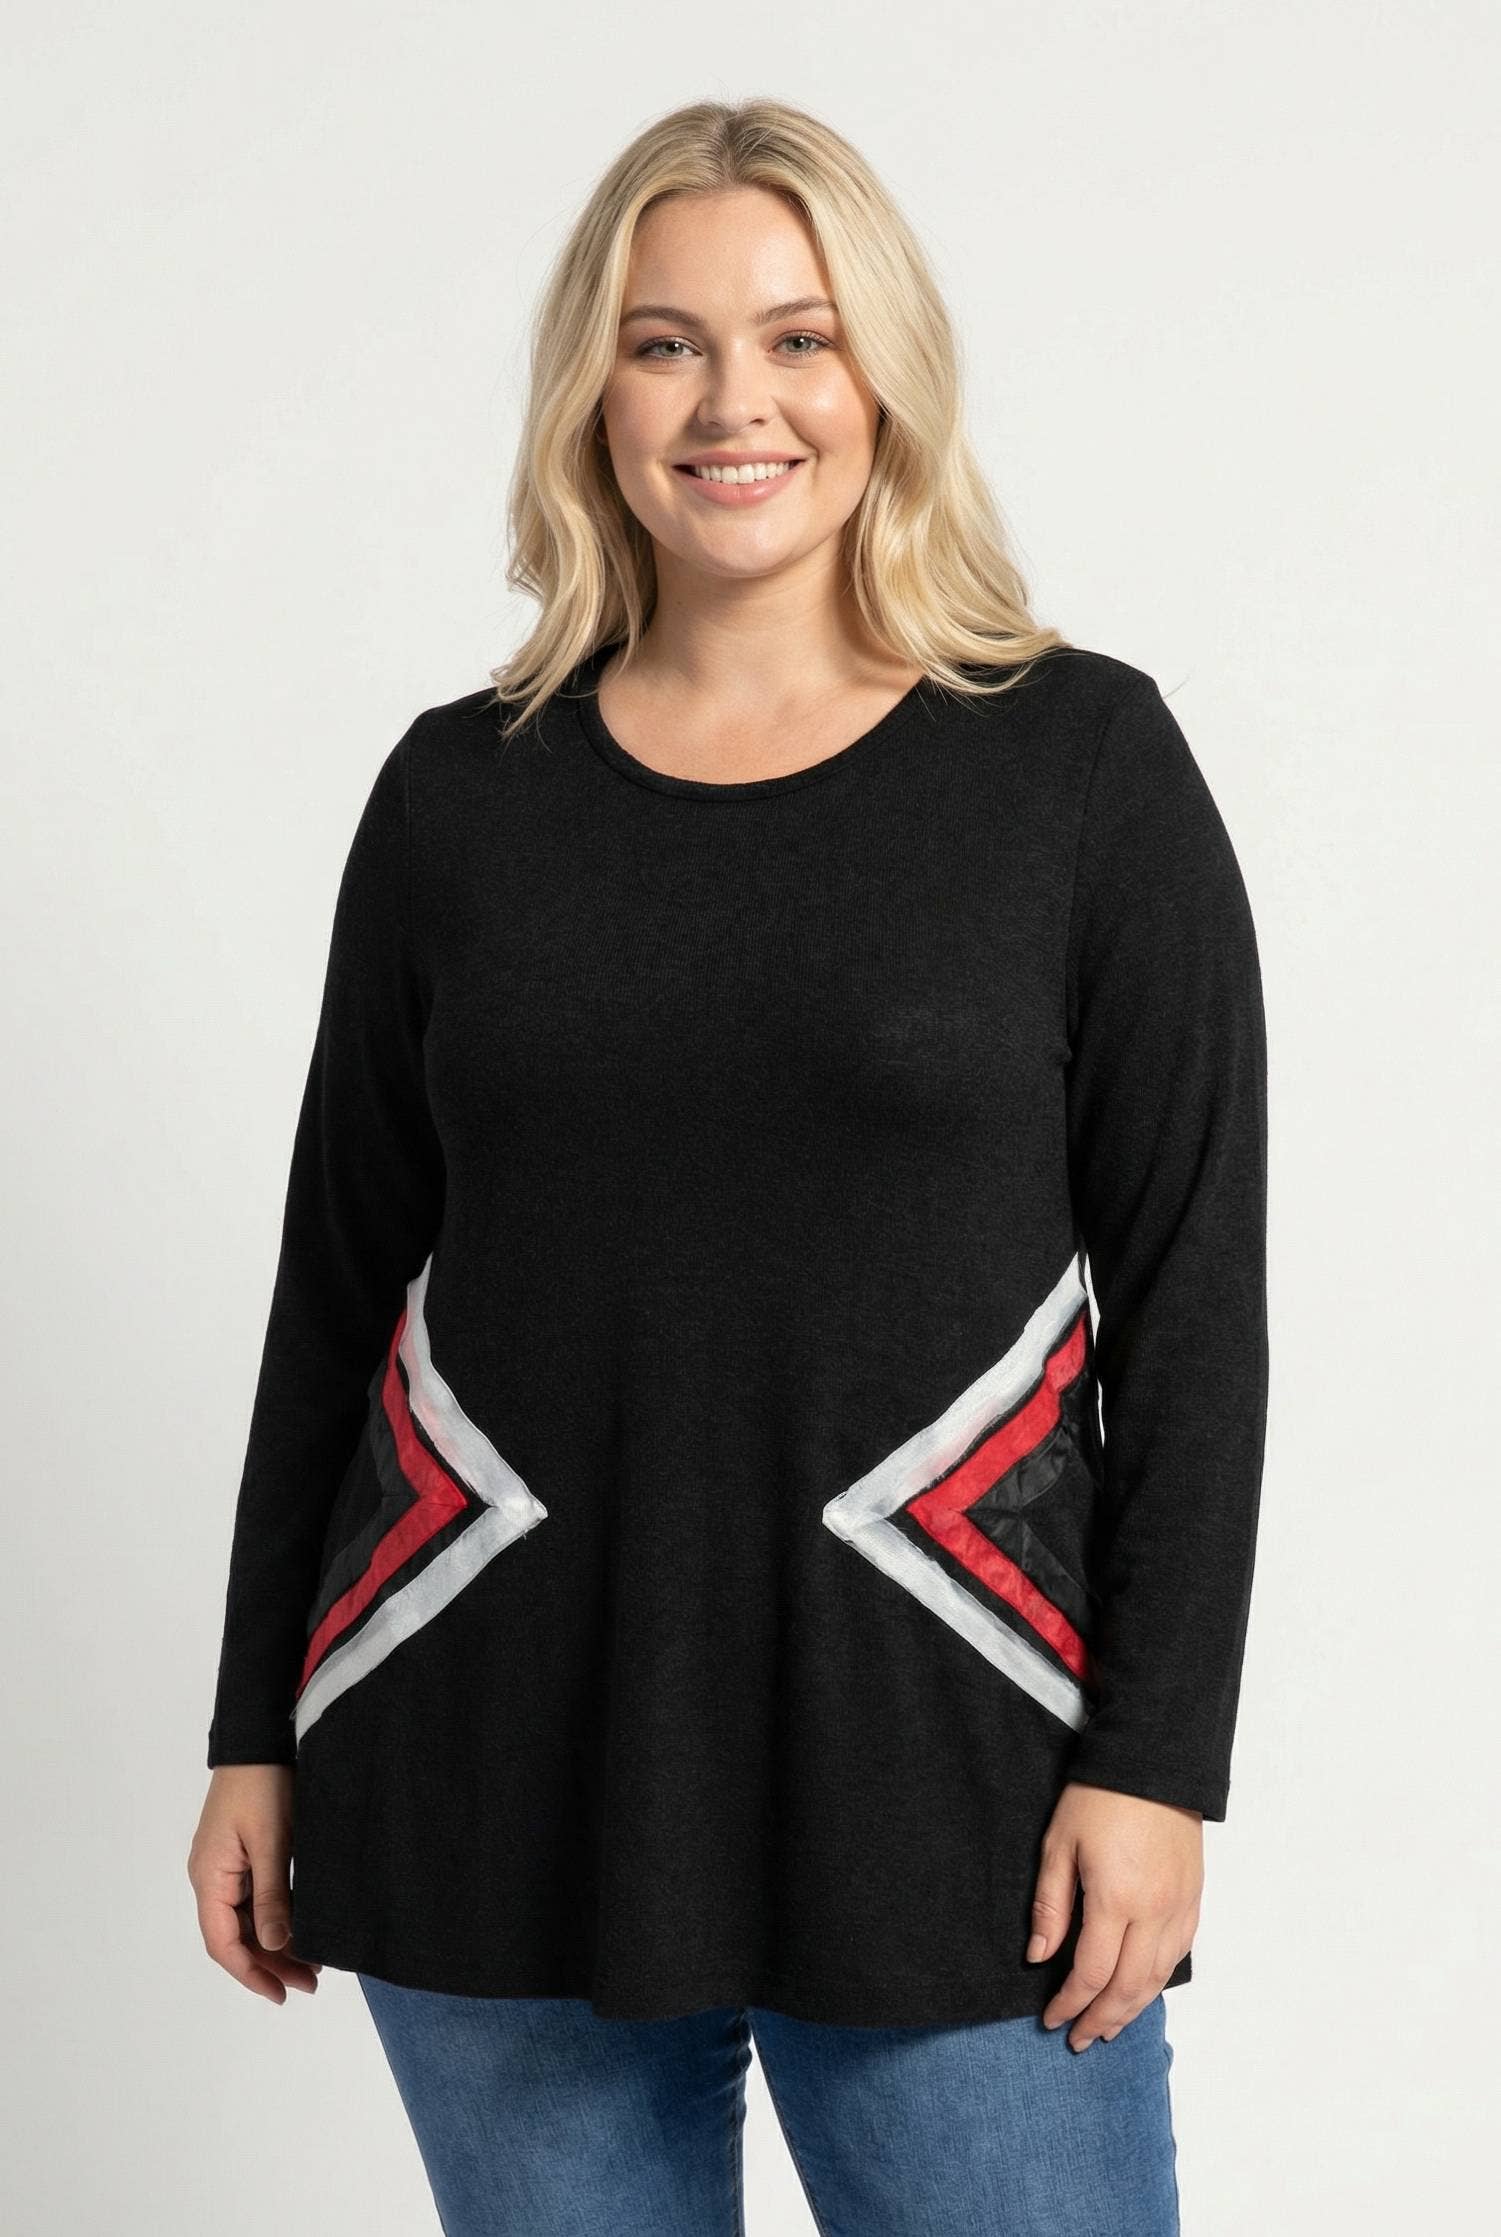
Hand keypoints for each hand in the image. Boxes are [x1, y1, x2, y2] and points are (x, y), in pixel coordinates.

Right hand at [188, 1764, 321, 2002]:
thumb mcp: (272, 1841)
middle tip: (311, 1982)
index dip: (250, 1973)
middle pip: (236, 1935)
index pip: (223, 1943)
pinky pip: (255, 1897)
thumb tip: (275, 1946)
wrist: (261, 1736)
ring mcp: (225, 1864)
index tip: (281, 1995)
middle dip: (270, 1963)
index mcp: (210, 1877)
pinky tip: (301, 1926)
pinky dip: (277, 1916)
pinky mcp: (242, 1852)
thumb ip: (273, 1896)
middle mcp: (211, 1876)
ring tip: (313, 1963)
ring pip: (247, 1918)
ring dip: (275, 1942)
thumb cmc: (263, 1784)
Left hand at [1027, 1779, 1201, 2051]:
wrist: (1154, 1761)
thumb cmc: (1099, 1796)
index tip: (1052, 2019)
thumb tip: (1040, 1956)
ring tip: (1108, 2028)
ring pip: (1158, 1978)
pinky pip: (1178, 1954)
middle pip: (1129, 1987)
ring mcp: (1180, 1907)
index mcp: (1116, 1899)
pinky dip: (1158, 1981)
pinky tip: (1141, 1990)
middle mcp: (1154, 1912)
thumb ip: (1051, 1905)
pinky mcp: (1194, 1898)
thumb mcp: (1059, 1843)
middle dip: (1101, 2019)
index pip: (1092, 1972)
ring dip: (1132, 2009)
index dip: (1070, 2002)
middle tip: (1078, 2039)